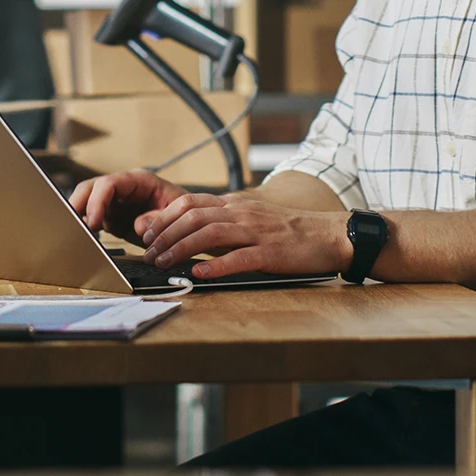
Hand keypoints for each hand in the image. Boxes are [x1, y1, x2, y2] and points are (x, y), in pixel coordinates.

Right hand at [69, 169, 189, 244]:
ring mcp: (115, 201)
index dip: (97, 201)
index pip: (109, 183)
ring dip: (79, 215)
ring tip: (77, 233)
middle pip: (90, 188)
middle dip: (78, 204)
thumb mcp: (179, 215)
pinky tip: (86, 238)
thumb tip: (138, 224)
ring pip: (86, 201)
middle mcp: (123, 188)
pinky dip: (86, 227)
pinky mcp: (112, 216)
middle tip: (71, 224)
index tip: (93, 222)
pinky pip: (92, 218)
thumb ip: (159, 218)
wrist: (189, 225)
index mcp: (139, 181)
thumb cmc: (186, 214)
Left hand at [141, 194, 353, 278]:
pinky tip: (199, 272)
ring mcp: (256, 232)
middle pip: (193, 217)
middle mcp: (242, 214)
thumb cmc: (288, 231)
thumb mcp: (249, 219)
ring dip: (181, 248)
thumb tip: (186, 232)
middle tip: (147, 253)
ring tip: (162, 263)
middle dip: (165, 235)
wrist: (330, 235)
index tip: (145, 232)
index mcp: (234, 205)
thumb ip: (220, 222)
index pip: (189, 203)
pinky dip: (216, 265)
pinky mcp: (271, 253)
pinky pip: (239, 257)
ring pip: (210, 234)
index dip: (163, 217)